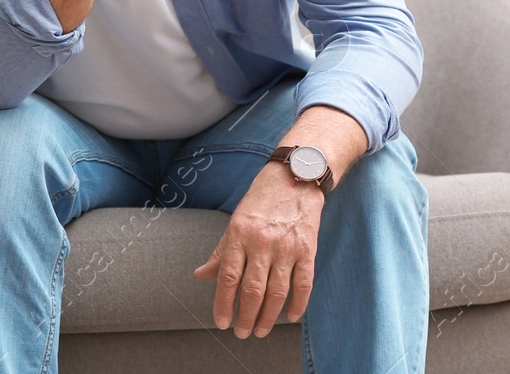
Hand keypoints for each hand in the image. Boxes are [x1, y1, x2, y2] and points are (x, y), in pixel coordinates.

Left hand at [193, 162, 322, 338]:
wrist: (295, 176)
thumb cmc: (261, 200)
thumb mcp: (235, 221)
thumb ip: (221, 252)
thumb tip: (201, 274)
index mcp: (239, 234)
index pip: (228, 277)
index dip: (223, 304)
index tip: (221, 322)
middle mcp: (262, 242)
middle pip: (252, 290)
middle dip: (245, 317)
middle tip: (241, 333)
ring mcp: (287, 247)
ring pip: (276, 292)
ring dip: (268, 317)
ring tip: (260, 331)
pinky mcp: (308, 250)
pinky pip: (303, 284)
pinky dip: (297, 304)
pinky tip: (290, 317)